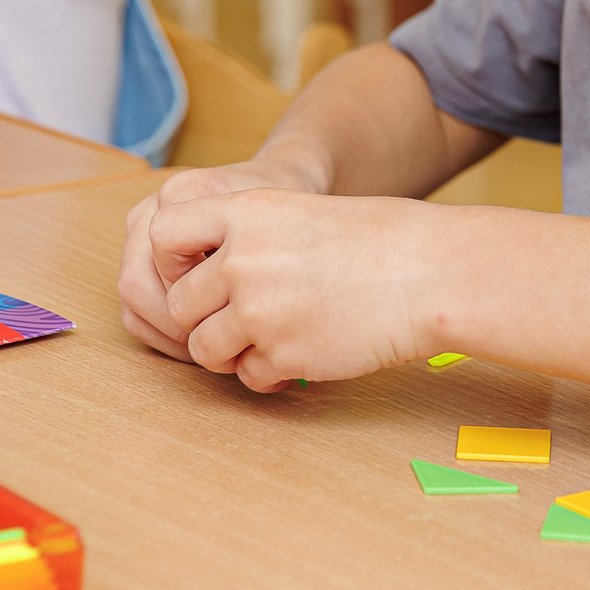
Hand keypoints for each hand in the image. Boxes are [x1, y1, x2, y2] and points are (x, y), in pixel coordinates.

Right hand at [118, 159, 322, 360]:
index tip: (232, 308)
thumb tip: (239, 304)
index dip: (195, 291)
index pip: (164, 252)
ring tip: (210, 341)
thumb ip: (256, 249)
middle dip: (176, 322)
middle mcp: (150, 209)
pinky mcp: (136, 265)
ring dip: (167, 332)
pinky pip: (133, 311)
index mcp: (183, 191)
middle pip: (136, 281)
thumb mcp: (278, 222)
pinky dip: (160, 334)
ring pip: (131, 301)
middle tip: (218, 339)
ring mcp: (137, 237)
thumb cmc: (274, 213)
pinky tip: (196, 340)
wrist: (265, 197)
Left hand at [149, 189, 434, 390]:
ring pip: (205, 349)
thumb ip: (247, 237)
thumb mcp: (299, 213)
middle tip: (242, 317)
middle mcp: (242, 261)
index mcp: (246, 212)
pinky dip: (269, 372)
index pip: (163, 234)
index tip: (197, 271)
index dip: (171, 260)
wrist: (427, 273)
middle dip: (203, 318)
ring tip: (271, 337)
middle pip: (179, 304)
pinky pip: (248, 377)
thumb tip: (199, 277)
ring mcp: (259, 312)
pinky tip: (302, 351)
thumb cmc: (375, 239)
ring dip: (230, 351)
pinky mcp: (283, 356)